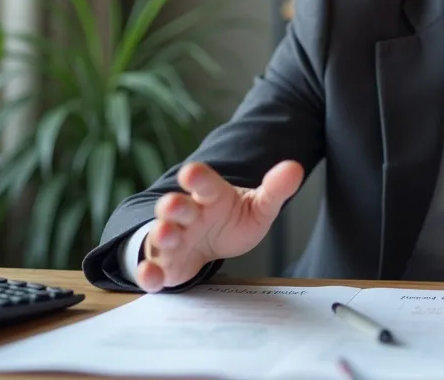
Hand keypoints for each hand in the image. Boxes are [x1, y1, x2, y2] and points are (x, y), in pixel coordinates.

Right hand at [136, 160, 303, 292]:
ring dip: (161, 234)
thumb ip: (275, 190)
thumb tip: (295, 168)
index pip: (204, 183)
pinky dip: (148, 273)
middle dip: (173, 206)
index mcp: (210, 196)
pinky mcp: (166, 265)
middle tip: (174, 206)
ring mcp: (173, 239)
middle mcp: (187, 215)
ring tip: (166, 235)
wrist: (212, 241)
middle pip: (175, 207)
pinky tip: (152, 276)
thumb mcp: (258, 207)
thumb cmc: (231, 220)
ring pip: (161, 235)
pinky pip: (153, 268)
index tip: (192, 173)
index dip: (198, 177)